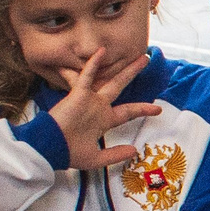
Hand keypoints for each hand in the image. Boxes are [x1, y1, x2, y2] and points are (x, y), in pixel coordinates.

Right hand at [46, 51, 162, 170]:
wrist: (51, 149)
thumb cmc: (69, 154)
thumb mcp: (96, 158)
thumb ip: (115, 154)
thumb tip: (134, 151)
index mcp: (103, 120)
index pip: (128, 112)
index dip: (142, 110)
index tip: (158, 109)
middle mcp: (98, 107)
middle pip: (120, 86)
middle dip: (132, 74)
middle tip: (147, 60)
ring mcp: (89, 100)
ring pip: (110, 79)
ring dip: (124, 68)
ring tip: (138, 56)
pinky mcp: (78, 95)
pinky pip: (87, 76)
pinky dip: (93, 65)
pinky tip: (102, 52)